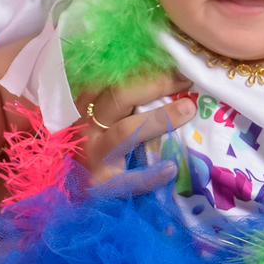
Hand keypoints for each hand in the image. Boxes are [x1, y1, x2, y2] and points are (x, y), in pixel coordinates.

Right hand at [75, 72, 194, 188]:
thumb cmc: (99, 153)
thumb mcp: (105, 124)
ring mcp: (93, 156)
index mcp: (89, 107)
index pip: (117, 80)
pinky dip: (151, 174)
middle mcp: (88, 127)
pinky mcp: (101, 185)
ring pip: (125, 131)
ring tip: (188, 110)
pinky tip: (171, 168)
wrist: (76, 193)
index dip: (148, 72)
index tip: (178, 70)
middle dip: (156, 85)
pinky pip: (128, 178)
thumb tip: (170, 86)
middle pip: (119, 96)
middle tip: (186, 83)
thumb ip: (127, 107)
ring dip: (160, 118)